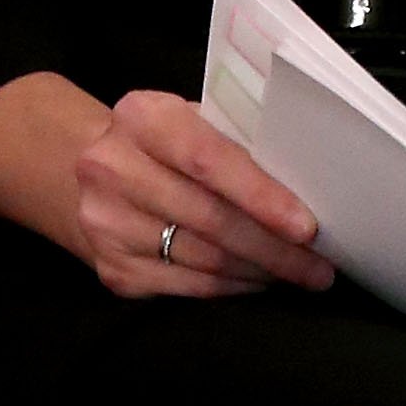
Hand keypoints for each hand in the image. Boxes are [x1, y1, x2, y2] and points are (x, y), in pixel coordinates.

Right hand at [72, 89, 336, 300]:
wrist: (85, 171)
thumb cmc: (164, 143)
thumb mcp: (190, 120)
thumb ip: (235, 142)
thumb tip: (308, 187)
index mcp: (142, 118)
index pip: (207, 159)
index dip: (260, 195)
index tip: (306, 227)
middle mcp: (113, 169)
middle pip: (210, 219)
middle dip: (275, 248)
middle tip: (320, 266)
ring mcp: (107, 224)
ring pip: (204, 260)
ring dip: (260, 272)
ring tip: (298, 273)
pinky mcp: (112, 269)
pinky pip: (188, 287)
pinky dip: (231, 287)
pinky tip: (258, 281)